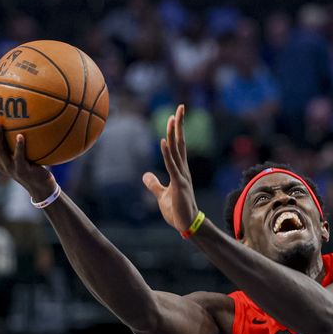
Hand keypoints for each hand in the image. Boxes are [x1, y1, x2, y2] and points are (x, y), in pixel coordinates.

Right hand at [0, 107, 54, 201]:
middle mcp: (0, 162)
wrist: (41, 187)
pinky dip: (19, 146)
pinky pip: (19, 157)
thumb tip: (24, 116)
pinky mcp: (22, 171)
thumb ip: (20, 138)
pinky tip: (21, 136)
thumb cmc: (33, 166)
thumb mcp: (23, 152)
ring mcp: (10, 167)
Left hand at [142, 104, 198, 232]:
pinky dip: (167, 153)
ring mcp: (182, 176)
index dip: (176, 130)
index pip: (178, 146)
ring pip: (177, 150)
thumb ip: (154, 184)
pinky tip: (164, 141)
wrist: (187, 225)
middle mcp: (183, 169)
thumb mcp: (161, 195)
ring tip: (172, 118)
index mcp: (180, 170)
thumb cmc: (177, 211)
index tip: (174, 115)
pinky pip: (172, 166)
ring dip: (174, 133)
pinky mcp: (178, 185)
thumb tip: (145, 175)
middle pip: (180, 143)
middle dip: (179, 125)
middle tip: (180, 107)